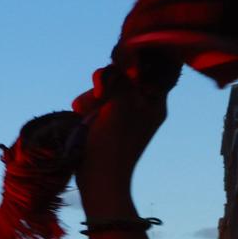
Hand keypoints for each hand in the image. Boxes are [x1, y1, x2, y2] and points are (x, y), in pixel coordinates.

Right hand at [74, 68, 169, 220]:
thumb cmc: (112, 143)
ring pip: (110, 88)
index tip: (119, 63)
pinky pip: (101, 102)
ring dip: (95, 93)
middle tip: (99, 94)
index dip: (136, 60)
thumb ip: (123, 78)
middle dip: (108, 79)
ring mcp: (126, 114)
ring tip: (85, 108)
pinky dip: (90, 104)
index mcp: (155, 101)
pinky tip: (81, 113)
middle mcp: (144, 105)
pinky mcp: (108, 122)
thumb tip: (124, 59)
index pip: (153, 67)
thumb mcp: (120, 104)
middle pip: (127, 75)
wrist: (98, 180)